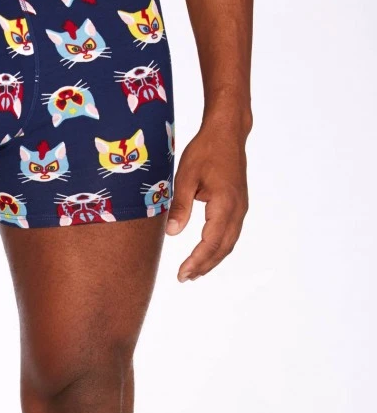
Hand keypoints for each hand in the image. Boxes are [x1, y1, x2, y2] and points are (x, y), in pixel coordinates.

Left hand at [166, 120, 249, 281]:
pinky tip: (206, 253)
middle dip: (204, 266)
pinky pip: (230, 233)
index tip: (182, 273)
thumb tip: (172, 233)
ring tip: (193, 273)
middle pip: (222, 248)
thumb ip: (180, 205)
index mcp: (224, 204)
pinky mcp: (238, 205)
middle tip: (184, 278)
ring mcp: (240, 208)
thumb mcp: (185, 176)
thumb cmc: (205, 151)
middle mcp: (237, 210)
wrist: (227, 134)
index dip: (197, 261)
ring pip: (229, 243)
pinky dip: (218, 248)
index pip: (211, 242)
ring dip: (212, 259)